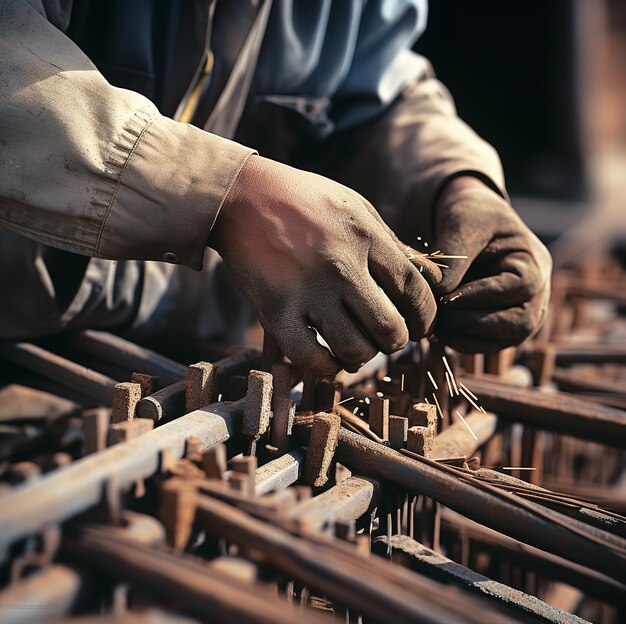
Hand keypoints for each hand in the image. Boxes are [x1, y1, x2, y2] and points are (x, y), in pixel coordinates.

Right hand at [210, 155, 439, 373]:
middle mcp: (341, 267)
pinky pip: (311, 359)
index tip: (418, 325)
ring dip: (363, 356)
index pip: (415, 291)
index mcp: (365, 237)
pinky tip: (329, 358)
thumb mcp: (356, 208)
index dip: (425, 316)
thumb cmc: (305, 201)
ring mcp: (307, 292)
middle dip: (397, 341)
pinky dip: (326, 368)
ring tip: (358, 347)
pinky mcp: (275, 311)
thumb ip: (393, 245)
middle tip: (388, 337)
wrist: (241, 197)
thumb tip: (433, 279)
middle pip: (390, 329)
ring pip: (355, 349)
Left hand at [431, 177, 551, 352]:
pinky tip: (438, 330)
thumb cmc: (470, 216)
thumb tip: (438, 292)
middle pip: (521, 323)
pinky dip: (461, 341)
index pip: (519, 288)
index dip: (482, 295)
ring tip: (435, 324)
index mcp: (533, 263)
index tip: (446, 297)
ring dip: (466, 336)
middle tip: (439, 316)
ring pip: (504, 340)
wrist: (466, 224)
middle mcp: (535, 293)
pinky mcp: (500, 327)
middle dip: (475, 323)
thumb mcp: (463, 222)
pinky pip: (486, 344)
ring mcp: (520, 313)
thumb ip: (453, 253)